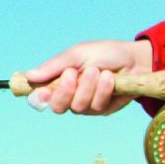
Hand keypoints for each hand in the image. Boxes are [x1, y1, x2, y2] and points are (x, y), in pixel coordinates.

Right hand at [18, 39, 153, 114]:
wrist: (135, 59)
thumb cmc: (105, 53)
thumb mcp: (77, 54)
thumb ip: (54, 66)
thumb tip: (29, 76)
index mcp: (60, 81)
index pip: (41, 97)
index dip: (39, 98)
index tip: (43, 92)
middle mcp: (71, 96)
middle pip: (57, 107)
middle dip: (66, 91)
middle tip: (73, 73)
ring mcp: (87, 104)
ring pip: (78, 106)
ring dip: (88, 86)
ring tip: (98, 71)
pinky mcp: (103, 110)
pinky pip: (97, 106)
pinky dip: (103, 89)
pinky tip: (110, 78)